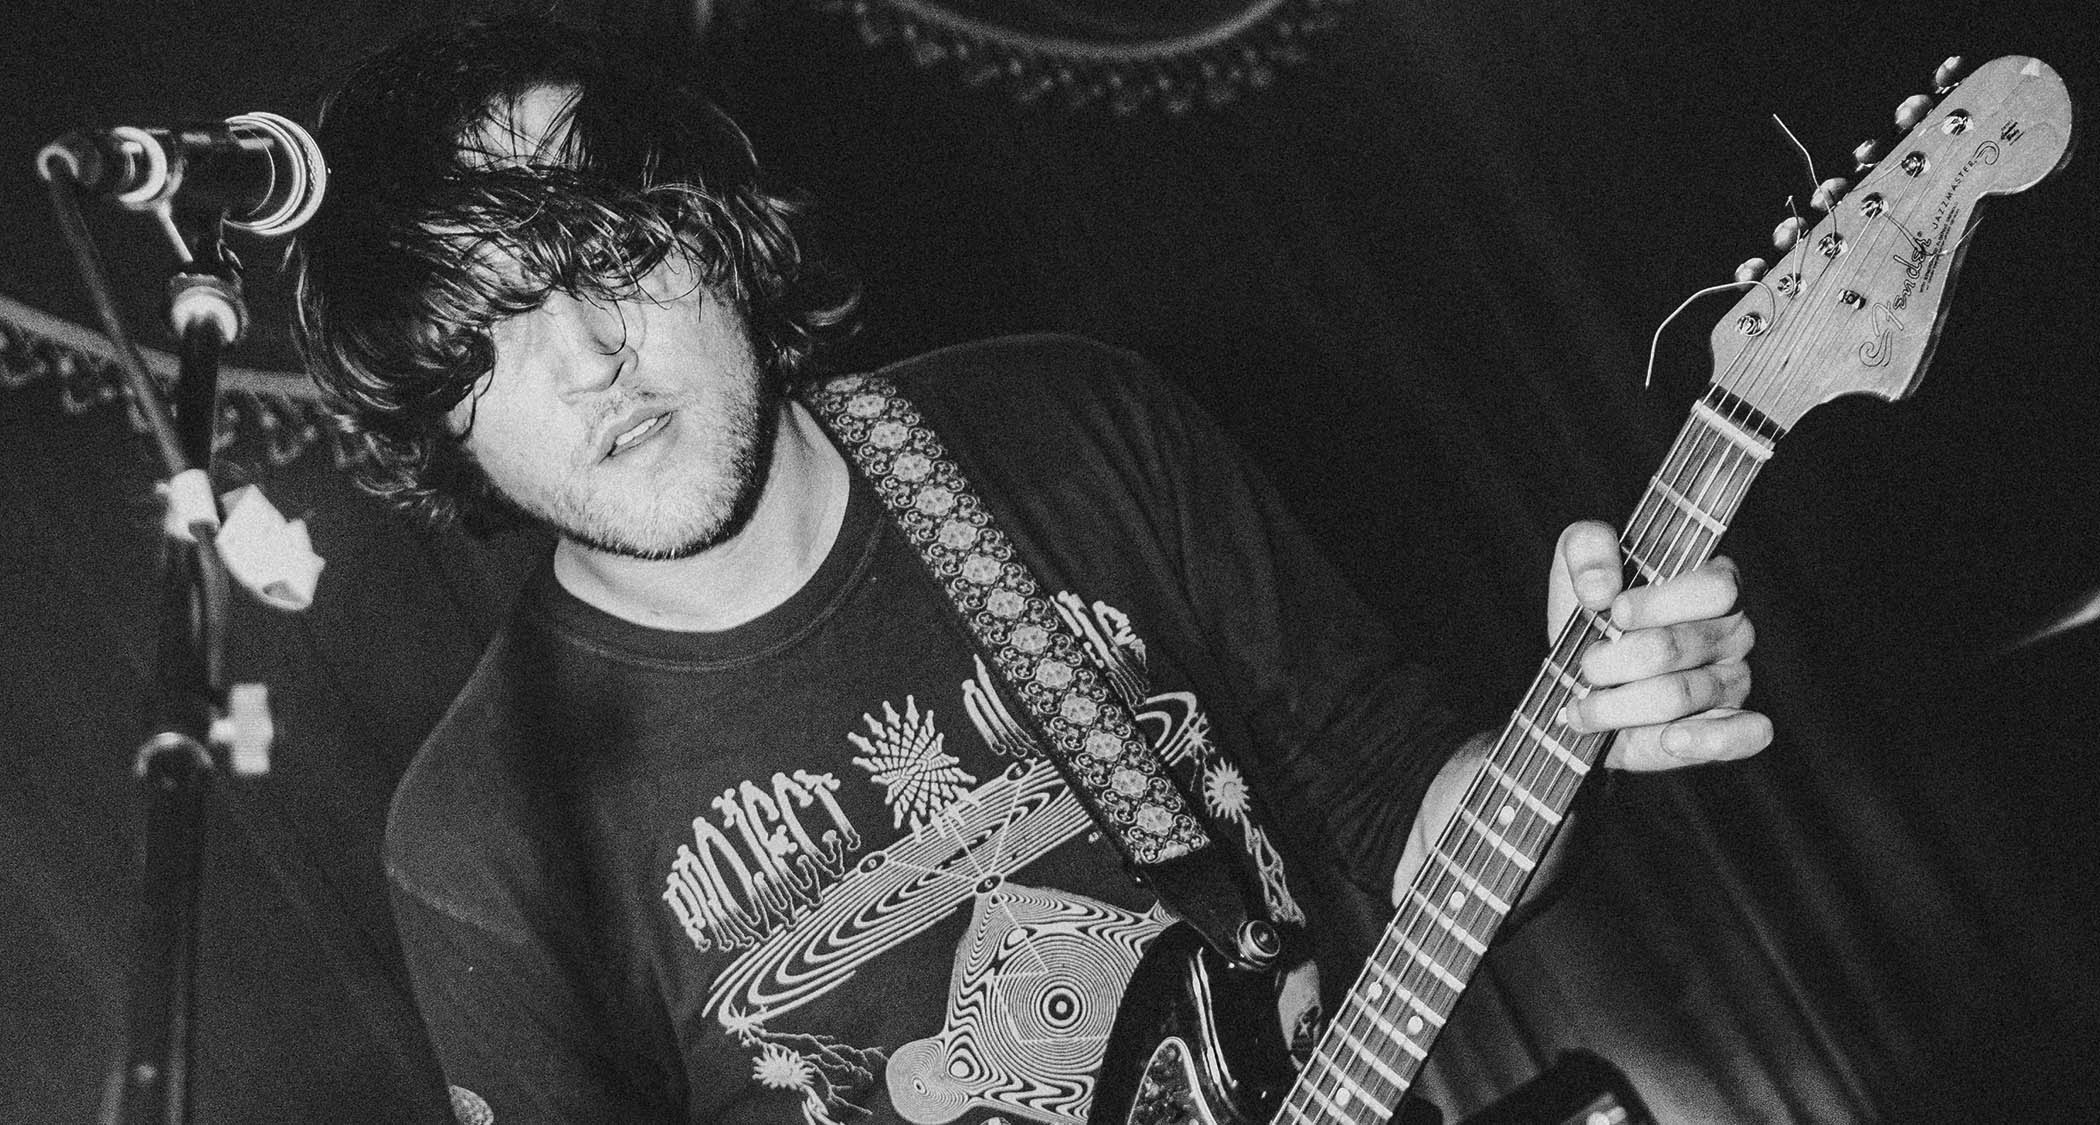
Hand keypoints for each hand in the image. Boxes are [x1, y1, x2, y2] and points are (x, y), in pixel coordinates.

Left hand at [1548, 520, 1769, 769]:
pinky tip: (1670, 739)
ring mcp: (1734, 682)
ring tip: (1583, 707)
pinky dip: (1706, 741)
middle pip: (1674, 646)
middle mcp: (1733, 632)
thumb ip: (1588, 549)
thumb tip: (1600, 589)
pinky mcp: (1730, 729)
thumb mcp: (1578, 561)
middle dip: (1612, 660)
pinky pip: (1743, 736)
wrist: (1584, 680)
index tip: (1615, 612)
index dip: (1660, 602)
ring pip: (1678, 695)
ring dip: (1616, 704)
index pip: (1716, 588)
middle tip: (1586, 666)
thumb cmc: (1594, 612)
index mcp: (1714, 584)